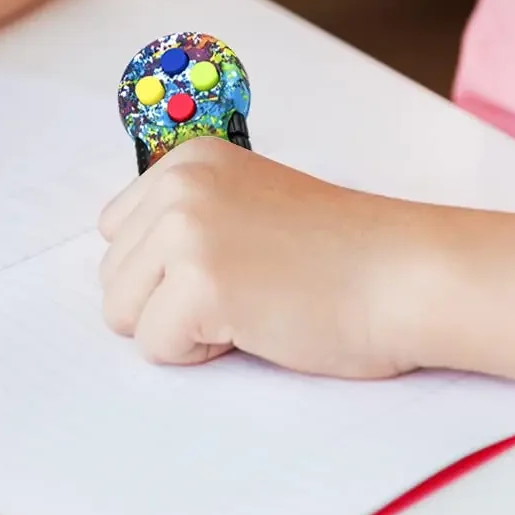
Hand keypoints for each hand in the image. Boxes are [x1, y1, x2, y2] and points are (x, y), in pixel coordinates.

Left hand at [98, 138, 437, 377]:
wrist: (401, 272)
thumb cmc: (337, 254)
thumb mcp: (248, 206)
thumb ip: (190, 218)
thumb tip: (124, 269)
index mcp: (191, 159)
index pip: (116, 233)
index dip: (168, 267)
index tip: (234, 260)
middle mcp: (180, 183)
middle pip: (113, 278)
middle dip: (169, 300)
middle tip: (250, 284)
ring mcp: (187, 230)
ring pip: (123, 315)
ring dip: (181, 327)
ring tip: (251, 302)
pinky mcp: (199, 283)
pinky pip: (156, 349)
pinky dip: (203, 354)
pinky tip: (258, 322)